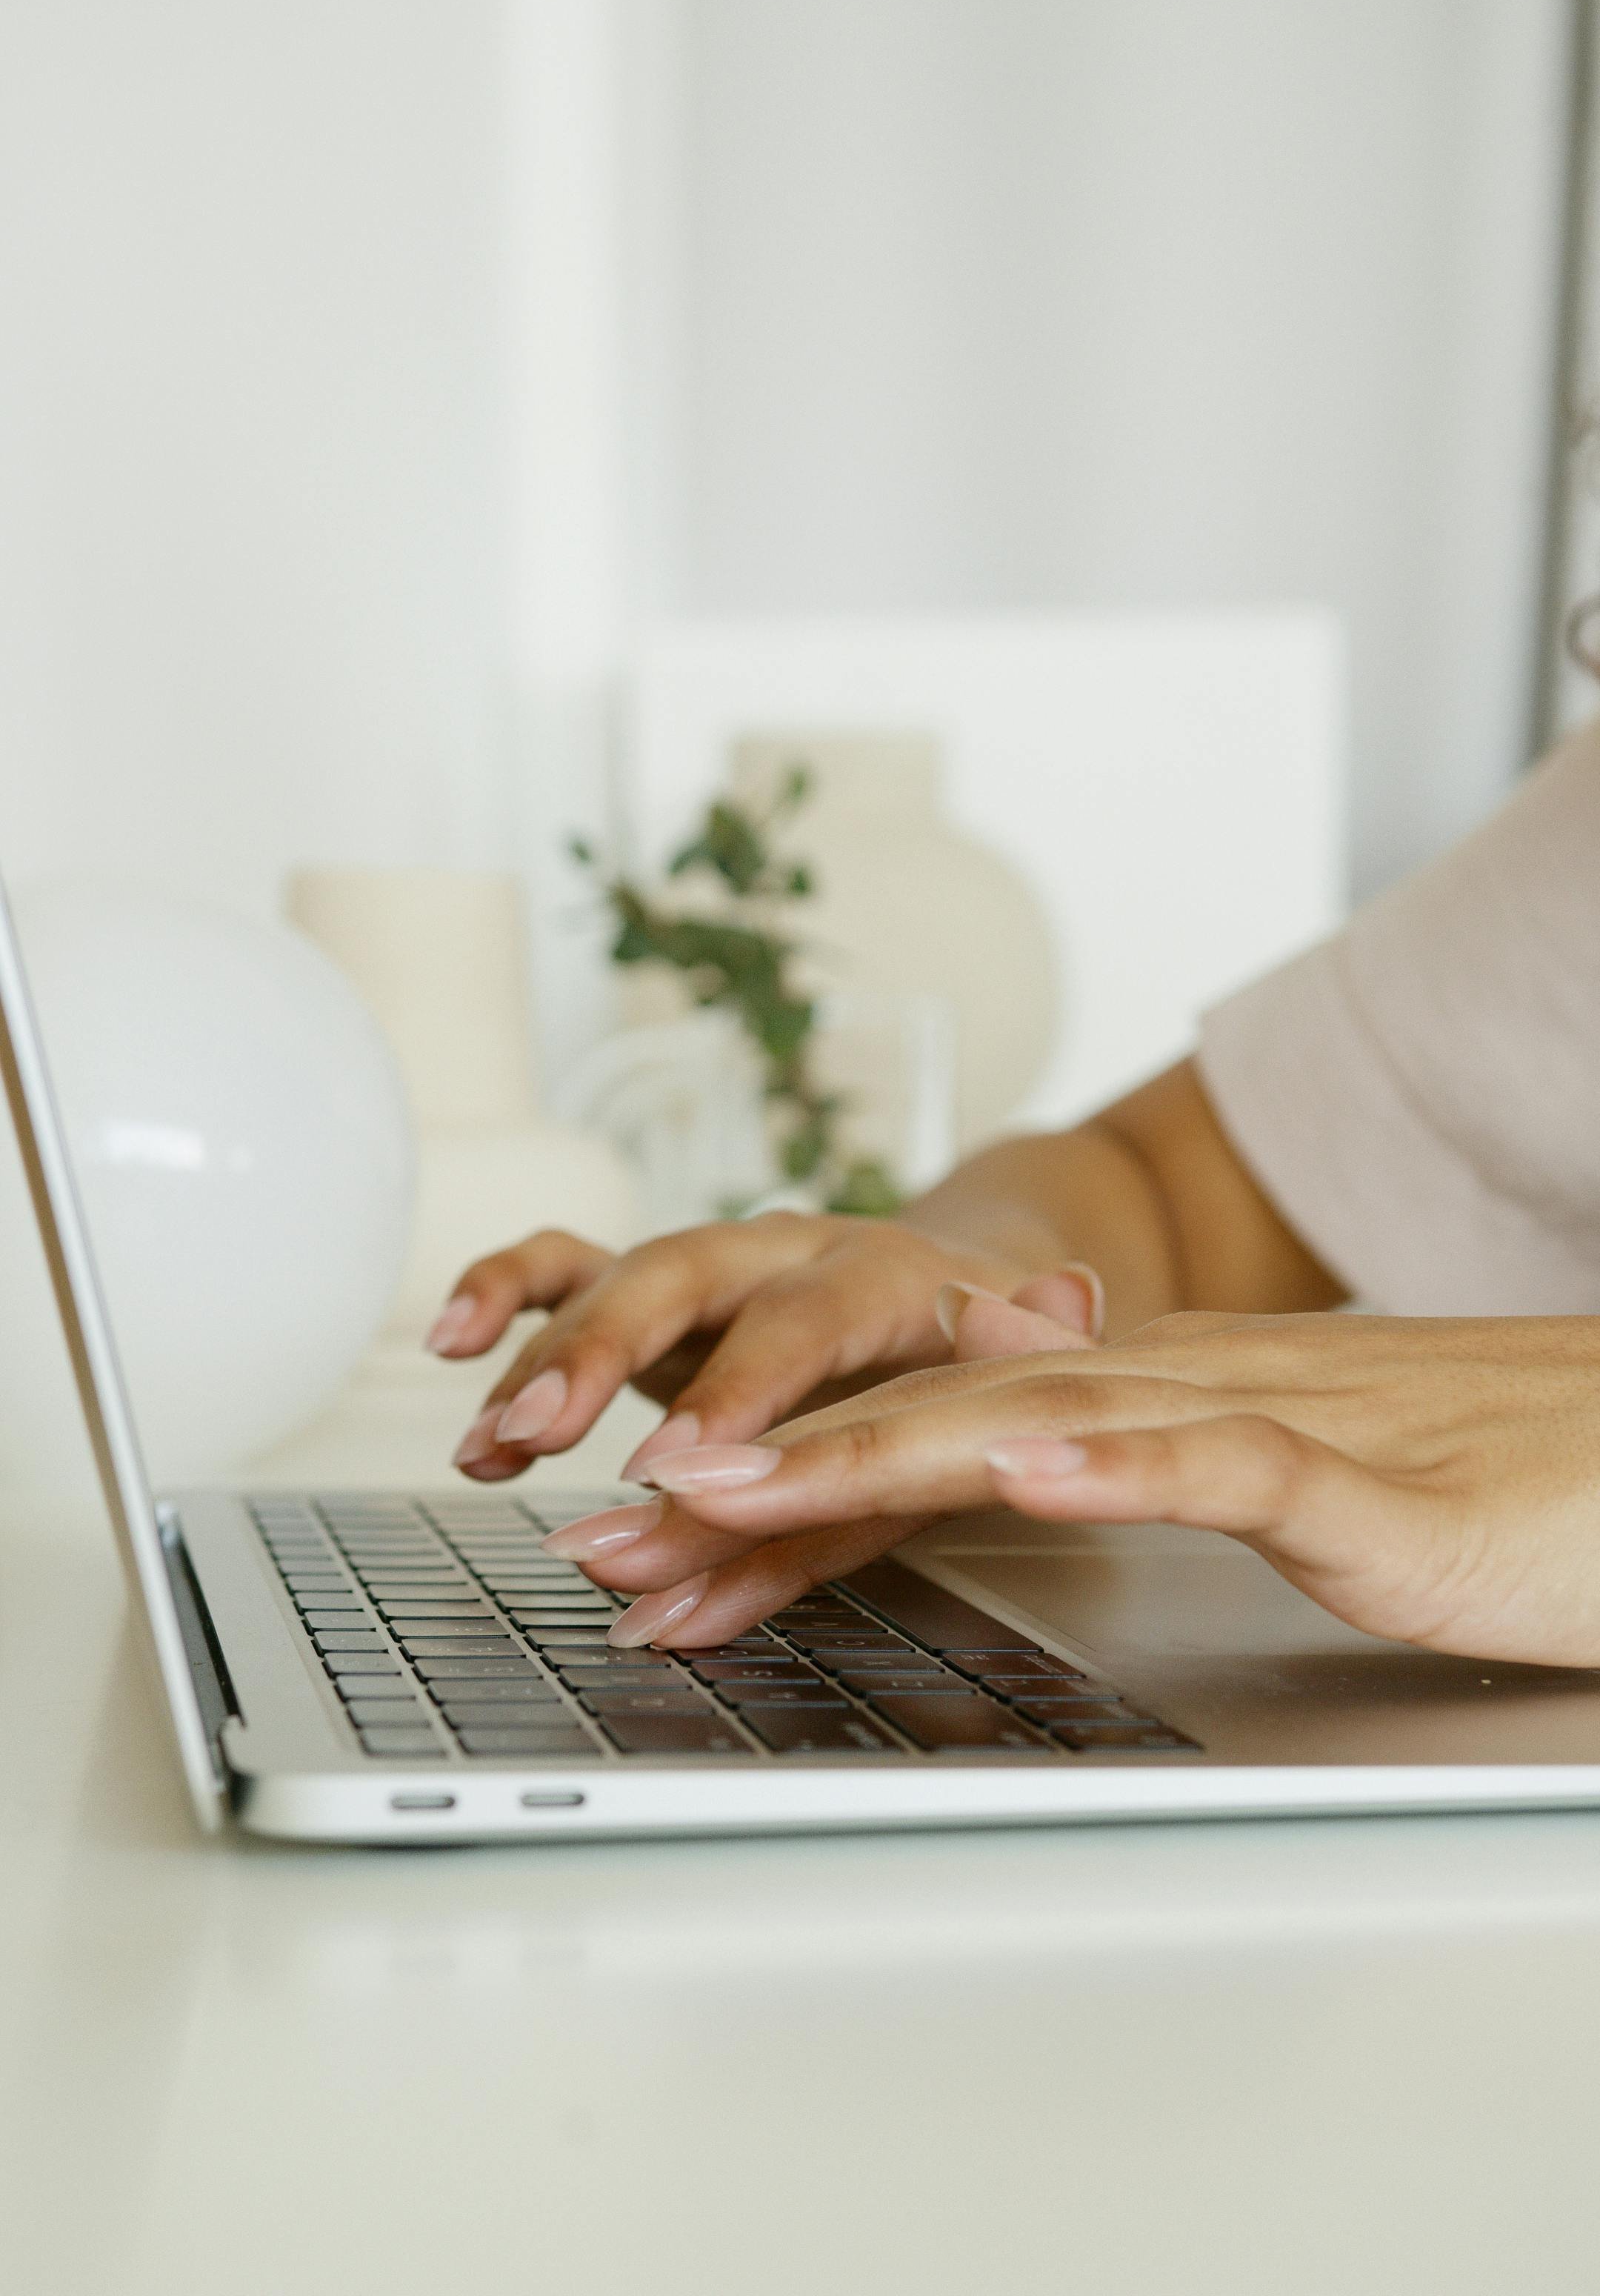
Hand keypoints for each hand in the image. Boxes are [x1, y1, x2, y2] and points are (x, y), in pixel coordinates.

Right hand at [427, 1215, 1103, 1479]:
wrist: (984, 1290)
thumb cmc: (968, 1384)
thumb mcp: (941, 1452)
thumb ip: (832, 1530)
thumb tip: (693, 1621)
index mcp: (888, 1275)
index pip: (804, 1322)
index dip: (733, 1394)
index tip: (667, 1471)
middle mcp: (792, 1247)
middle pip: (688, 1273)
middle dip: (605, 1353)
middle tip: (541, 1433)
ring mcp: (722, 1258)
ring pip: (622, 1274)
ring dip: (546, 1355)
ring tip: (490, 1443)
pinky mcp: (665, 1280)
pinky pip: (575, 1262)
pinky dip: (509, 1289)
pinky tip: (452, 1341)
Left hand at [554, 1306, 1599, 1667]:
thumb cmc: (1465, 1491)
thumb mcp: (1262, 1503)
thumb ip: (1143, 1493)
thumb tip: (1025, 1506)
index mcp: (1135, 1410)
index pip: (920, 1445)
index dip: (772, 1491)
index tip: (643, 1553)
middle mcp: (1168, 1395)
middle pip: (927, 1423)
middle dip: (753, 1475)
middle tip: (602, 1531)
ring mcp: (1259, 1422)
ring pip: (1029, 1425)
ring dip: (862, 1456)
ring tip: (719, 1480)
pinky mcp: (1361, 1480)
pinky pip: (1220, 1461)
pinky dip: (1111, 1463)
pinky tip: (1016, 1470)